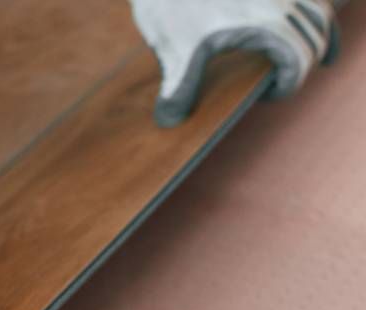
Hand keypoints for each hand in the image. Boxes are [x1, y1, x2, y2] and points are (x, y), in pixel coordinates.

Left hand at [130, 0, 339, 126]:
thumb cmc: (169, 3)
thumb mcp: (172, 49)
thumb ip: (178, 87)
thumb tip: (168, 119)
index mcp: (264, 23)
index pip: (299, 61)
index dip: (287, 85)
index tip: (265, 95)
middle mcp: (279, 0)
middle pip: (315, 38)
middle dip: (302, 65)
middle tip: (276, 81)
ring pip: (318, 11)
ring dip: (317, 36)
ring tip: (312, 58)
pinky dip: (313, 12)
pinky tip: (308, 25)